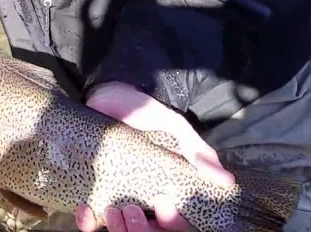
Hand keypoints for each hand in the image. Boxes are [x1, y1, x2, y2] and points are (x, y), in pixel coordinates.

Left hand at [74, 82, 235, 231]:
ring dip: (115, 228)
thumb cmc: (146, 113)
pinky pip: (90, 218)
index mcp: (166, 189)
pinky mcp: (92, 189)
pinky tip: (84, 213)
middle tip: (132, 211)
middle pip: (145, 230)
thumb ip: (197, 151)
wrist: (107, 93)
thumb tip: (226, 180)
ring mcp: (117, 196)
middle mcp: (142, 198)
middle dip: (140, 230)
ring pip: (119, 229)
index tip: (163, 206)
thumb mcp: (175, 129)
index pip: (173, 222)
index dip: (172, 222)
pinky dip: (87, 220)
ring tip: (111, 213)